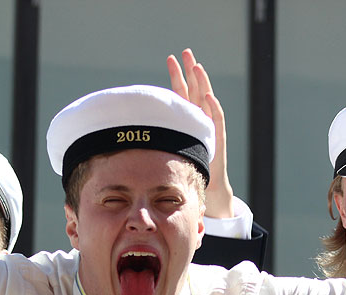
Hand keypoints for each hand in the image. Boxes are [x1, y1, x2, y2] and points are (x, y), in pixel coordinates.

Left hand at [167, 48, 233, 218]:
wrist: (208, 191)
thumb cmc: (187, 172)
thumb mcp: (167, 151)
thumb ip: (155, 140)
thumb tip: (128, 133)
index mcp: (189, 121)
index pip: (183, 93)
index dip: (178, 76)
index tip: (171, 59)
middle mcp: (201, 121)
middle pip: (196, 90)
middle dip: (191, 71)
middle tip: (186, 52)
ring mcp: (210, 128)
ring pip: (207, 100)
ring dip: (202, 83)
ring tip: (197, 65)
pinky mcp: (217, 139)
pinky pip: (215, 120)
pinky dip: (211, 107)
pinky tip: (206, 95)